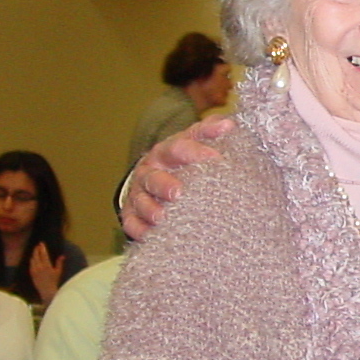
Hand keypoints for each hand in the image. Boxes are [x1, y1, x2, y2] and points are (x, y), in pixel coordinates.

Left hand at [27, 242, 64, 304]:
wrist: (46, 290)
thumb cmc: (54, 281)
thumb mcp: (58, 272)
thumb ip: (59, 263)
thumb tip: (62, 256)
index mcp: (47, 265)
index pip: (43, 254)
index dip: (42, 248)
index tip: (42, 243)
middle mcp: (39, 267)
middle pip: (36, 255)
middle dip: (37, 249)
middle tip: (38, 245)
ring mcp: (34, 270)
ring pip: (33, 259)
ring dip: (34, 254)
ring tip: (36, 250)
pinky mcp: (31, 273)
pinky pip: (31, 264)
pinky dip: (32, 260)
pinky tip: (33, 258)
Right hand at [122, 118, 235, 240]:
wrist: (156, 175)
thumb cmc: (183, 159)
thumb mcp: (196, 141)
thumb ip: (210, 131)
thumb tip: (228, 124)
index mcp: (167, 151)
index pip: (178, 147)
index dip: (195, 151)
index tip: (216, 158)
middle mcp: (150, 171)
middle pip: (152, 177)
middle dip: (163, 184)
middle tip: (177, 193)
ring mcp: (139, 193)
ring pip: (139, 200)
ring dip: (149, 209)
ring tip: (161, 217)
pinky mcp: (132, 213)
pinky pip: (131, 222)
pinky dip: (138, 229)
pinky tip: (148, 235)